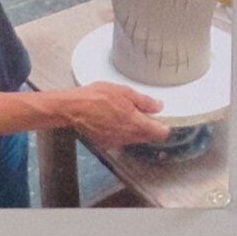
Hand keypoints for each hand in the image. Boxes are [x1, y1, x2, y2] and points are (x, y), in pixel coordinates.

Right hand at [49, 80, 170, 152]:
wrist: (73, 109)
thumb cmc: (97, 97)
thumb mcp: (124, 92)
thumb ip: (144, 101)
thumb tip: (159, 106)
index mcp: (136, 123)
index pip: (160, 133)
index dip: (163, 125)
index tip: (160, 118)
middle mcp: (128, 136)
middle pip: (147, 136)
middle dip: (148, 126)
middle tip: (141, 112)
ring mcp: (117, 142)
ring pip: (134, 138)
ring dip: (134, 129)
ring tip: (123, 114)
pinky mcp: (106, 143)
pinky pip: (120, 139)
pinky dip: (120, 132)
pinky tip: (112, 120)